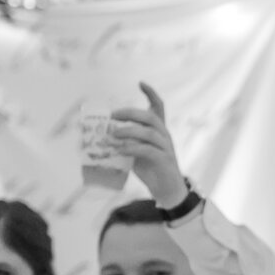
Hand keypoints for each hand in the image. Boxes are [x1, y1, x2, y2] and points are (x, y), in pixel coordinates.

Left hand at [105, 83, 187, 210]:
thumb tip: (107, 135)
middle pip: (150, 117)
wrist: (167, 190)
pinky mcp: (164, 160)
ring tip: (113, 134)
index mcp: (159, 131)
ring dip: (129, 131)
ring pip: (149, 132)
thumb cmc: (152, 169)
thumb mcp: (138, 152)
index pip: (159, 107)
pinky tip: (120, 149)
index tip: (140, 83)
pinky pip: (148, 150)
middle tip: (113, 115)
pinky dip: (132, 148)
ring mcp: (165, 148)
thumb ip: (127, 141)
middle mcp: (164, 136)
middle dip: (130, 113)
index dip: (151, 94)